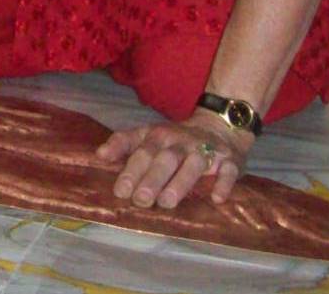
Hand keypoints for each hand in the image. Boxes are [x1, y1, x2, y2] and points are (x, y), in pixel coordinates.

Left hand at [95, 112, 252, 207]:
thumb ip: (124, 144)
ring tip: (167, 203)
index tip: (120, 190)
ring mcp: (206, 150)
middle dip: (152, 179)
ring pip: (193, 164)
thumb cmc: (176, 140)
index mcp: (158, 136)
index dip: (130, 169)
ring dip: (180, 183)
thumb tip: (98, 155)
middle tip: (141, 200)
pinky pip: (227, 171)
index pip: (141, 150)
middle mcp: (180, 141)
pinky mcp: (229, 160)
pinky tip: (216, 197)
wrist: (220, 126)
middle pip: (164, 159)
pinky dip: (223, 183)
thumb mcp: (149, 136)